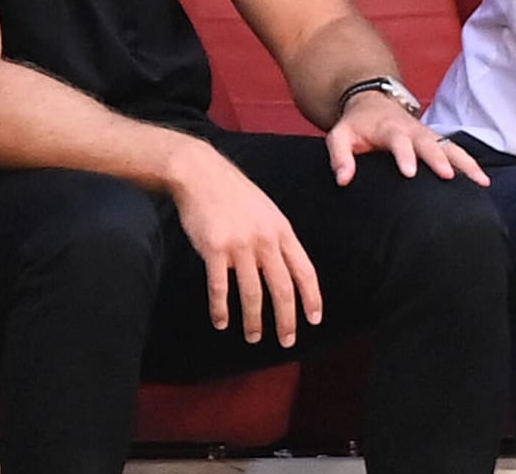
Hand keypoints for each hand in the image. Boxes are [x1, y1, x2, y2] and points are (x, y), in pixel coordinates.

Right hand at [168, 143, 322, 346]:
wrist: (200, 173)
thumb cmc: (232, 193)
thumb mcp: (266, 210)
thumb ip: (277, 237)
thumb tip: (286, 266)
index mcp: (281, 230)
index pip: (304, 270)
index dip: (312, 298)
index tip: (315, 319)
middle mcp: (265, 240)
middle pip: (282, 288)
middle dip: (287, 320)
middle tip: (287, 341)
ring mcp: (240, 245)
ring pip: (252, 293)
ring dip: (253, 321)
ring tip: (253, 337)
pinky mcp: (214, 249)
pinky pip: (220, 287)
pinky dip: (221, 309)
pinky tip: (221, 321)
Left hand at [324, 91, 488, 187]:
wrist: (374, 103)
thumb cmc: (356, 125)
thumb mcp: (339, 135)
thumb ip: (339, 156)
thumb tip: (344, 180)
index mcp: (389, 129)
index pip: (398, 141)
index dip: (404, 156)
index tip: (409, 173)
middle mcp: (413, 131)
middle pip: (429, 143)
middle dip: (439, 159)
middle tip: (448, 176)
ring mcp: (428, 135)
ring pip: (450, 146)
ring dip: (465, 163)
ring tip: (480, 182)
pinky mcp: (437, 141)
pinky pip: (457, 151)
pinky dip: (470, 164)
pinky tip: (483, 182)